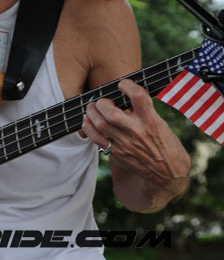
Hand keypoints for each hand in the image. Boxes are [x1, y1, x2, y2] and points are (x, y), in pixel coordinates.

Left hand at [82, 79, 190, 201]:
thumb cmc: (167, 146)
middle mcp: (137, 131)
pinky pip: (96, 138)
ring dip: (92, 112)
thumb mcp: (161, 125)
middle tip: (103, 101)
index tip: (123, 84)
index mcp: (151, 121)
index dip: (127, 85)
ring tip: (93, 108)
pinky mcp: (117, 154)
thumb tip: (126, 97)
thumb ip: (144, 112)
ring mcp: (125, 144)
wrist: (170, 175)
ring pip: (100, 124)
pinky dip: (88, 127)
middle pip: (110, 112)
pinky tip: (89, 121)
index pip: (138, 96)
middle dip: (103, 102)